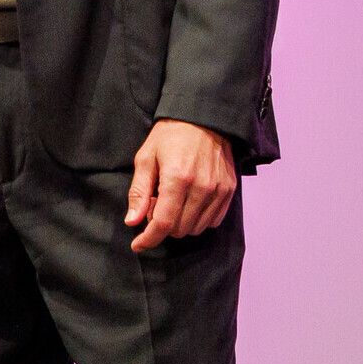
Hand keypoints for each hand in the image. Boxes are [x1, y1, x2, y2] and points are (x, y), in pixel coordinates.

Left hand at [126, 119, 237, 251]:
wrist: (204, 119)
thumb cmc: (170, 135)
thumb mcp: (146, 158)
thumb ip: (139, 191)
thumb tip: (132, 222)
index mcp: (177, 179)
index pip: (163, 223)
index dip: (149, 239)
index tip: (138, 245)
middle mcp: (201, 188)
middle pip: (180, 229)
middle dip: (162, 226)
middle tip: (155, 206)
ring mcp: (219, 191)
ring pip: (196, 228)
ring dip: (180, 223)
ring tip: (172, 202)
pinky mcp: (230, 191)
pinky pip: (213, 221)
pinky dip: (198, 219)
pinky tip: (189, 203)